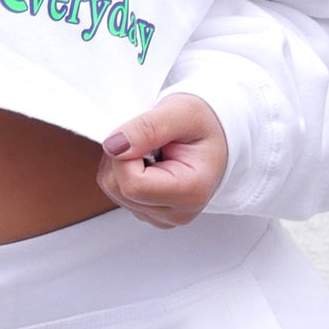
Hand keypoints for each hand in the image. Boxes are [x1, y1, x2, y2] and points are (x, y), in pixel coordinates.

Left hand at [96, 93, 228, 227]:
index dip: (126, 154)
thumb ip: (148, 128)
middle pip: (119, 189)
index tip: (145, 136)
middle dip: (122, 156)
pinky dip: (122, 171)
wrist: (215, 134)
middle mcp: (176, 212)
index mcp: (191, 192)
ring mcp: (161, 216)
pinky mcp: (148, 212)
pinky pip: (116, 192)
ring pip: (113, 190)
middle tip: (149, 139)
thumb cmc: (206, 125)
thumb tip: (113, 146)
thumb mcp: (183, 112)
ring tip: (150, 148)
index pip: (133, 184)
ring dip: (120, 162)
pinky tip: (146, 160)